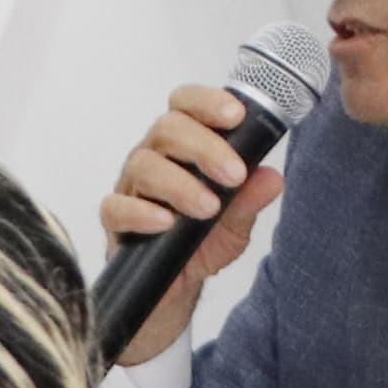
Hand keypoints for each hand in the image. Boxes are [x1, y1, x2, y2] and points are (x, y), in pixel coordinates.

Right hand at [94, 85, 285, 362]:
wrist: (179, 285)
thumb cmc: (204, 240)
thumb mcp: (237, 222)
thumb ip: (250, 199)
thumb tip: (272, 178)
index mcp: (184, 145)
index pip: (187, 104)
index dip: (208, 102)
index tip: (236, 116)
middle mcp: (155, 157)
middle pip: (167, 128)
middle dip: (205, 148)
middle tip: (233, 175)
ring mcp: (132, 186)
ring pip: (144, 164)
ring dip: (180, 184)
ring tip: (208, 208)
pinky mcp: (116, 220)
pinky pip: (116, 207)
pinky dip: (141, 213)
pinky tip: (166, 223)